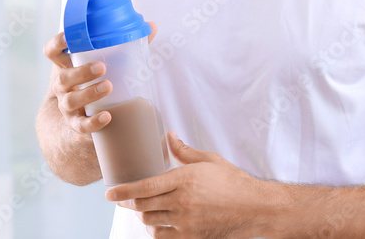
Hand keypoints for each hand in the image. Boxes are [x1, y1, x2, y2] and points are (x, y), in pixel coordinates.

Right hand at [42, 21, 157, 141]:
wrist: (85, 114)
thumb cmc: (99, 79)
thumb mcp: (107, 62)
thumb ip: (127, 44)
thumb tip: (151, 26)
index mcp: (67, 65)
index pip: (53, 51)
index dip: (58, 43)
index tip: (70, 37)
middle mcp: (63, 85)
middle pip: (62, 78)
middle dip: (81, 72)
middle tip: (101, 67)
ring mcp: (67, 106)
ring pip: (70, 100)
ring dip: (88, 93)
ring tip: (108, 86)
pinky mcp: (76, 124)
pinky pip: (81, 125)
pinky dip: (93, 122)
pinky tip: (107, 116)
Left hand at [105, 131, 270, 237]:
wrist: (255, 208)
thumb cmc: (234, 181)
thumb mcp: (209, 160)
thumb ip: (185, 151)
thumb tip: (169, 136)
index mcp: (184, 179)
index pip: (144, 187)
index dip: (123, 191)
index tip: (108, 193)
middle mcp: (182, 202)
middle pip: (142, 206)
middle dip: (129, 203)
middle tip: (122, 199)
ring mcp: (186, 222)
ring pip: (150, 222)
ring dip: (143, 215)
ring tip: (144, 209)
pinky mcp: (191, 237)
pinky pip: (163, 237)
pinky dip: (156, 231)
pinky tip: (158, 223)